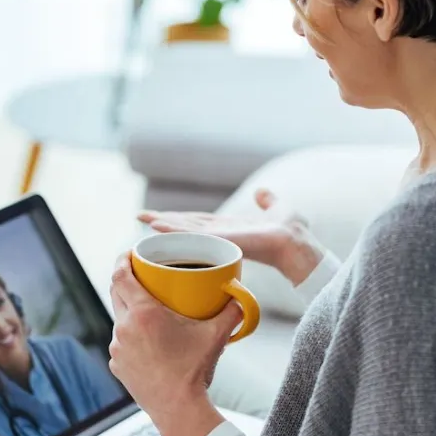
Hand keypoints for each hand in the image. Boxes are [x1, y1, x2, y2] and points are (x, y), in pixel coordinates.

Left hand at [108, 253, 235, 435]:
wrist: (179, 410)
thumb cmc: (195, 371)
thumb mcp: (216, 336)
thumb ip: (231, 312)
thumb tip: (241, 297)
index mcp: (143, 314)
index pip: (120, 275)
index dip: (121, 259)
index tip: (129, 252)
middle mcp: (124, 327)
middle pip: (116, 292)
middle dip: (125, 280)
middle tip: (140, 274)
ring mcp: (117, 348)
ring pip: (119, 318)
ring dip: (129, 310)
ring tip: (148, 310)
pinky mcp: (117, 365)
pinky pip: (121, 342)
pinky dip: (131, 336)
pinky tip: (147, 341)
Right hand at [138, 188, 322, 284]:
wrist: (297, 243)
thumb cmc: (292, 232)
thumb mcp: (277, 208)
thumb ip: (267, 201)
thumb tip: (262, 192)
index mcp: (230, 228)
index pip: (199, 222)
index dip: (179, 218)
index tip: (161, 215)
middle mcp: (221, 234)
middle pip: (186, 226)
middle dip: (163, 221)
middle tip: (139, 216)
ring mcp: (219, 238)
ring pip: (184, 230)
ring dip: (163, 225)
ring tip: (142, 218)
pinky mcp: (220, 239)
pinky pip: (192, 234)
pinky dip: (173, 230)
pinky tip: (157, 225)